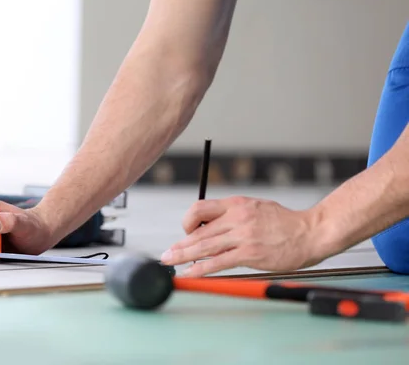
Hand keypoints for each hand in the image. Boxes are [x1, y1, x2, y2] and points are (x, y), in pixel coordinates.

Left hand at [160, 196, 323, 275]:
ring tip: (169, 262)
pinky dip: (200, 269)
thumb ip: (235, 214)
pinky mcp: (250, 253)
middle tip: (166, 254)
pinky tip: (189, 274)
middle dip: (179, 244)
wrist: (311, 232)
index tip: (187, 233)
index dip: (188, 221)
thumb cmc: (286, 222)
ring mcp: (243, 235)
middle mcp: (236, 217)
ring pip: (204, 246)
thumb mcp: (257, 207)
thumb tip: (214, 225)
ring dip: (183, 255)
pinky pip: (218, 262)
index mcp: (237, 204)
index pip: (200, 207)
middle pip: (198, 231)